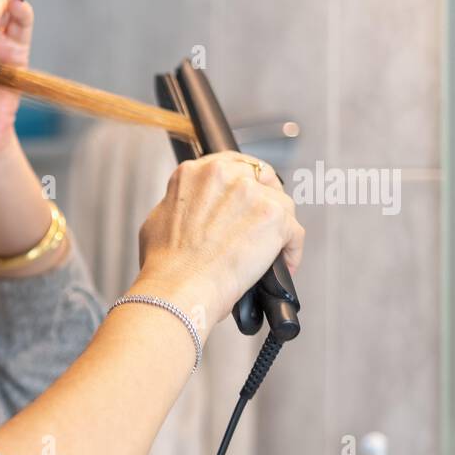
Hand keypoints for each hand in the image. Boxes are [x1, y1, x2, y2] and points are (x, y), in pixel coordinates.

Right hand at [135, 153, 305, 329]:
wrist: (179, 287)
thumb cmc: (165, 264)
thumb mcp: (158, 219)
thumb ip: (182, 204)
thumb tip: (195, 211)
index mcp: (194, 173)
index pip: (231, 166)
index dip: (242, 184)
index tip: (245, 198)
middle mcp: (224, 176)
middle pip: (261, 178)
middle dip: (264, 200)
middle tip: (259, 224)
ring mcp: (252, 194)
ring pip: (280, 204)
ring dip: (277, 227)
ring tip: (269, 250)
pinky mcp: (274, 217)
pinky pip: (295, 232)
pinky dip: (290, 251)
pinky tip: (281, 265)